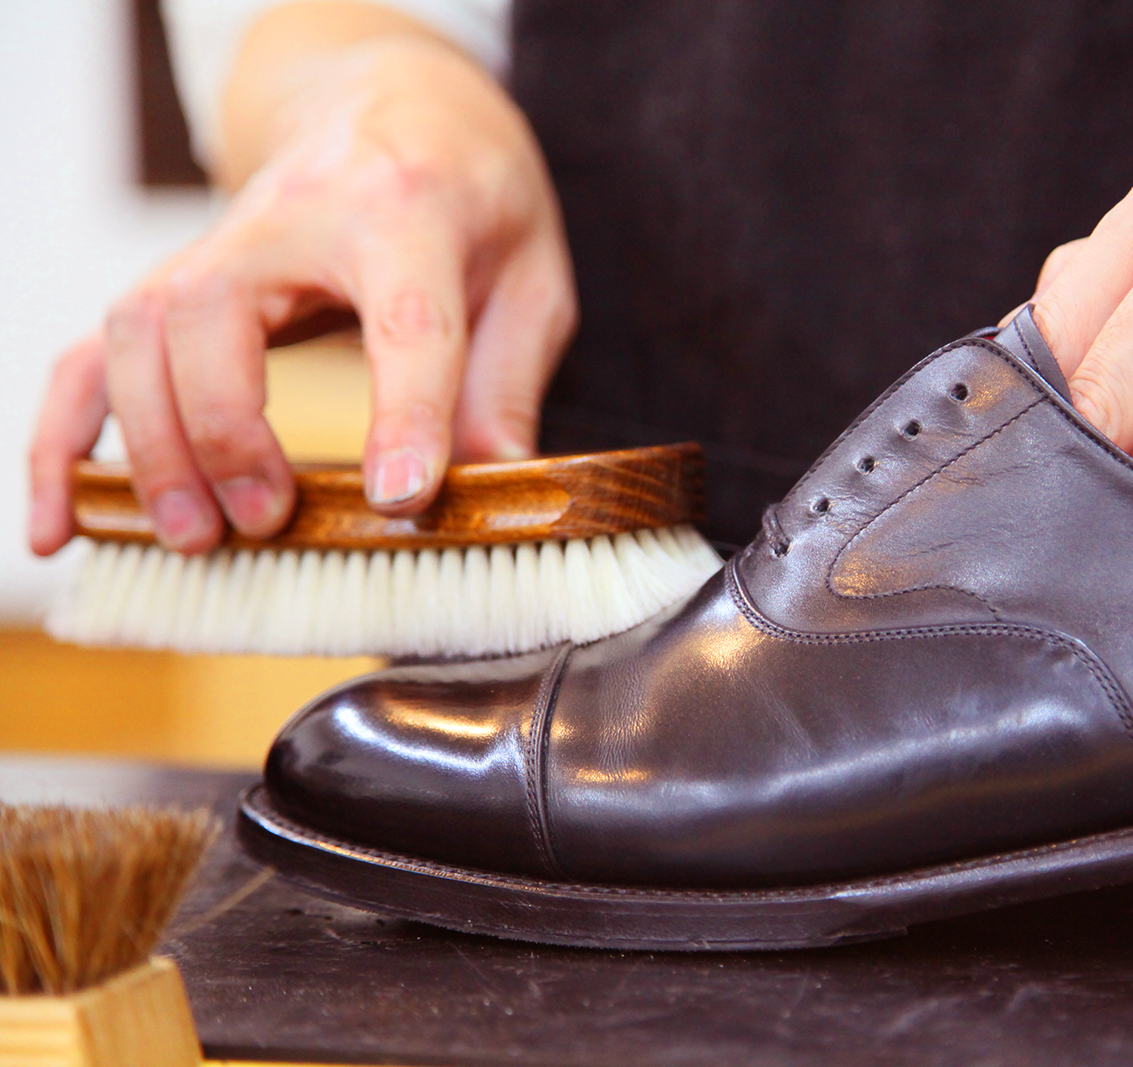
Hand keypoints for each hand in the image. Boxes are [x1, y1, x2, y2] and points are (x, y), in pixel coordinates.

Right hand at [29, 10, 575, 555]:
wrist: (402, 106)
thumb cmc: (474, 194)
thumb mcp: (532, 275)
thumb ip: (509, 380)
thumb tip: (500, 483)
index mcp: (407, 209)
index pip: (402, 316)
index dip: (402, 412)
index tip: (399, 498)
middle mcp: (295, 217)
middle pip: (215, 313)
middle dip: (226, 430)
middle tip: (267, 523)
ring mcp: (220, 245)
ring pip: (140, 331)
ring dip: (151, 444)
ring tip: (196, 536)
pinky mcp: (180, 280)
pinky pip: (98, 354)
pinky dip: (68, 440)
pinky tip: (64, 522)